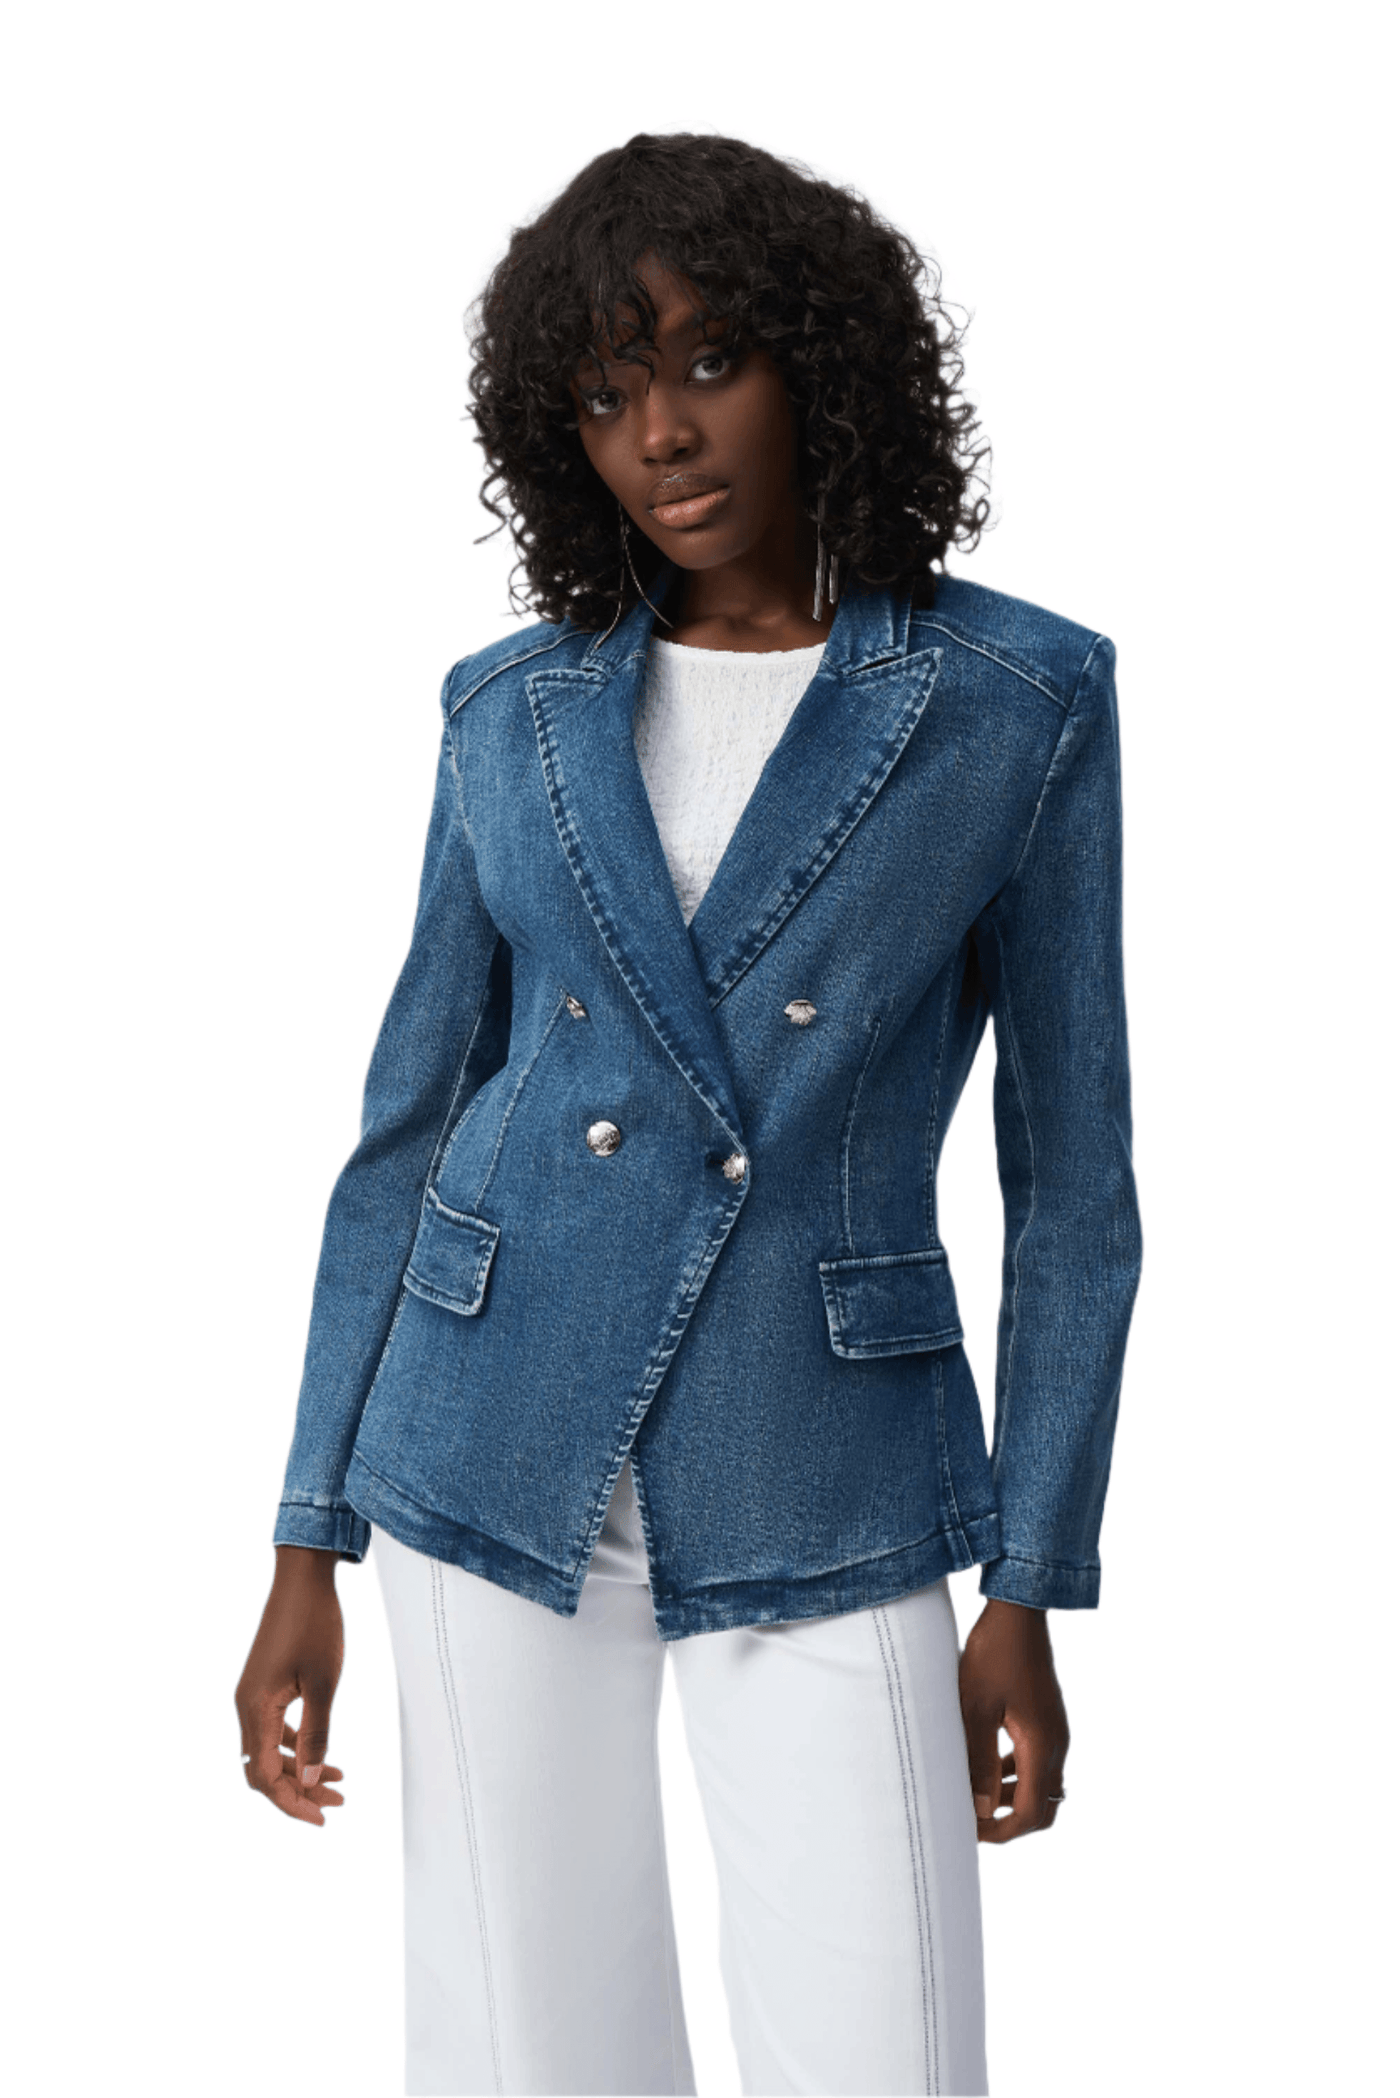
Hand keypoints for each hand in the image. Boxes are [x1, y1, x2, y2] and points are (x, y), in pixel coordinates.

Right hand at [234, 1546, 347, 1826]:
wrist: (302, 1579)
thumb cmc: (315, 1625)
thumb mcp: (323, 1683)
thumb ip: (315, 1735)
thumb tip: (306, 1783)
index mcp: (254, 1708)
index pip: (262, 1776)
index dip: (290, 1804)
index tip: (322, 1818)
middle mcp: (245, 1706)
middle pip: (261, 1770)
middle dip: (296, 1793)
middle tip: (336, 1802)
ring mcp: (252, 1696)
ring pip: (268, 1751)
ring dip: (298, 1771)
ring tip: (337, 1781)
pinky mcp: (262, 1685)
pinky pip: (272, 1729)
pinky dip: (294, 1747)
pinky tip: (319, 1755)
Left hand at [958, 1597, 1068, 1843]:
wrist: (1018, 1614)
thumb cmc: (993, 1655)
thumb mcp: (975, 1708)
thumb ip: (977, 1760)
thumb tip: (979, 1809)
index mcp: (1041, 1746)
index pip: (1030, 1813)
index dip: (1000, 1831)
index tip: (969, 1832)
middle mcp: (1056, 1744)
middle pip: (1042, 1808)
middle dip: (1009, 1822)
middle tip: (973, 1822)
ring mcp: (1055, 1731)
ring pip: (1040, 1785)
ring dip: (1010, 1797)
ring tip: (973, 1794)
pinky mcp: (1048, 1719)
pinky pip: (1037, 1761)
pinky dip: (1015, 1774)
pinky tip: (985, 1764)